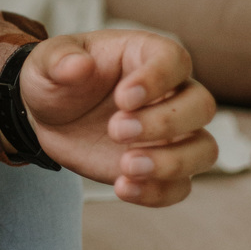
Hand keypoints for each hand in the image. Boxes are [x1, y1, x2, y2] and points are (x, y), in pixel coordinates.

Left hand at [18, 30, 217, 205]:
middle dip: (165, 123)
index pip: (174, 60)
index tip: (123, 98)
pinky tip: (122, 187)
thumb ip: (59, 60)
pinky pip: (181, 186)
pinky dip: (157, 192)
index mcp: (147, 56)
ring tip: (126, 167)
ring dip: (172, 162)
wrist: (51, 118)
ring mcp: (171, 134)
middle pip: (201, 106)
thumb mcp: (46, 62)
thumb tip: (78, 66)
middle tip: (115, 130)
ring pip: (204, 150)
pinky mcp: (161, 168)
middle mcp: (171, 94)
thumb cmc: (57, 79)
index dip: (156, 79)